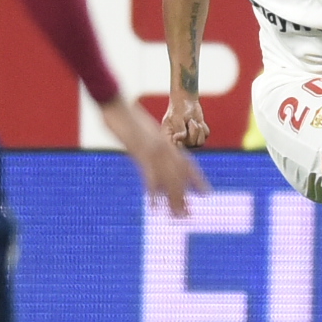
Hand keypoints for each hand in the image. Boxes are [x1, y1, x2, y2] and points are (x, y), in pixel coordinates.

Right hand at [100, 99, 208, 216]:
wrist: (115, 103)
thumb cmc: (123, 114)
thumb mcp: (139, 129)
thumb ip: (146, 141)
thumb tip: (146, 151)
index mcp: (165, 142)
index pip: (187, 163)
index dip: (196, 179)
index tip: (206, 193)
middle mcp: (163, 147)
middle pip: (178, 176)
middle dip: (184, 197)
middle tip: (188, 216)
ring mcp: (154, 150)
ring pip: (168, 179)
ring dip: (174, 199)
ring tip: (178, 217)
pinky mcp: (141, 152)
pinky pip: (150, 176)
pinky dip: (153, 193)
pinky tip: (154, 208)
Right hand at [163, 93, 210, 147]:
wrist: (186, 101)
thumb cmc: (178, 108)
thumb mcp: (177, 118)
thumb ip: (179, 129)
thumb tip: (178, 139)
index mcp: (169, 139)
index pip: (175, 149)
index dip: (181, 145)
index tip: (181, 137)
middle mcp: (179, 142)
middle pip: (191, 144)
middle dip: (193, 130)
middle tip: (189, 120)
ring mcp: (190, 141)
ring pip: (200, 142)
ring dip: (199, 129)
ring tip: (192, 121)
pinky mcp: (199, 137)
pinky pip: (206, 135)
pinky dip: (204, 127)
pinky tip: (198, 121)